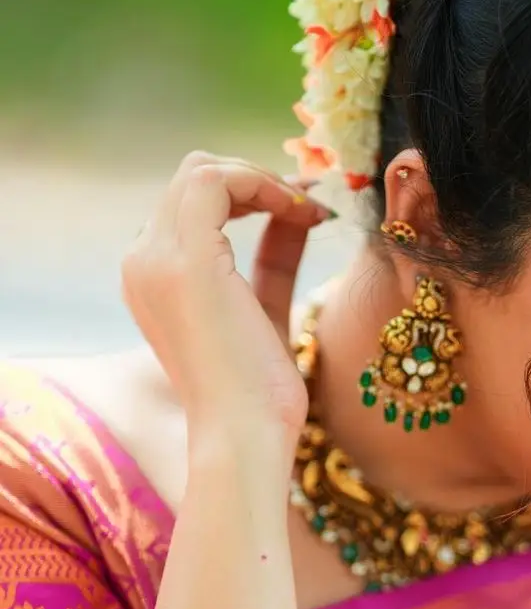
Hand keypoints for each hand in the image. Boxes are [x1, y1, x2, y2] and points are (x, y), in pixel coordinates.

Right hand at [120, 151, 333, 445]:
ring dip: (263, 180)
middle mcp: (142, 262)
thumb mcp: (268, 313)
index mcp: (154, 279)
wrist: (244, 437)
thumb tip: (299, 216)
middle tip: (310, 203)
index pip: (194, 207)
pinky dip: (263, 185)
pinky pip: (215, 181)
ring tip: (308, 208)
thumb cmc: (260, 397)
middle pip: (194, 180)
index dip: (252, 196)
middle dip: (258, 181)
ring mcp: (155, 257)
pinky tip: (299, 212)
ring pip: (201, 172)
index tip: (305, 211)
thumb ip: (274, 262)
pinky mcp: (183, 257)